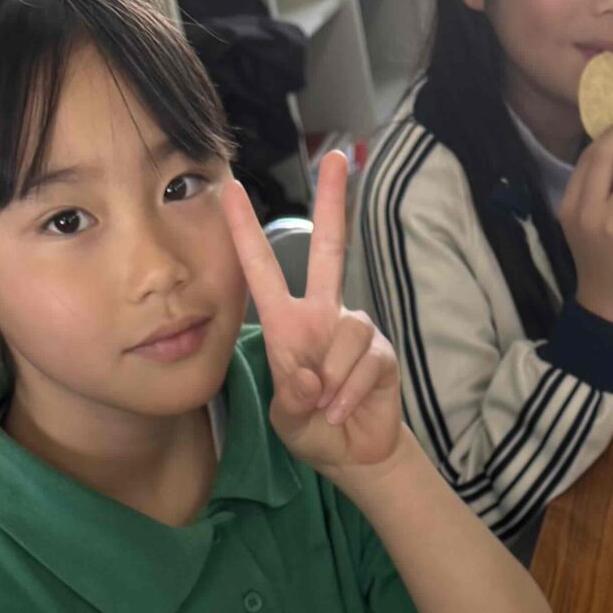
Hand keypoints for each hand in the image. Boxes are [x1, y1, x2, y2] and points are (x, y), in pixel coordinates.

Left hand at [224, 151, 405, 475]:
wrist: (354, 454)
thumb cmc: (311, 428)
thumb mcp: (286, 420)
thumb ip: (291, 398)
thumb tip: (310, 378)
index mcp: (286, 323)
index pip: (261, 271)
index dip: (246, 232)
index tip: (232, 189)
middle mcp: (321, 315)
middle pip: (329, 248)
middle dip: (333, 203)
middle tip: (339, 157)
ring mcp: (354, 329)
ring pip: (347, 334)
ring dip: (331, 380)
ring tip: (325, 406)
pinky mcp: (381, 351)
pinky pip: (364, 362)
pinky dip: (348, 393)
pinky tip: (341, 410)